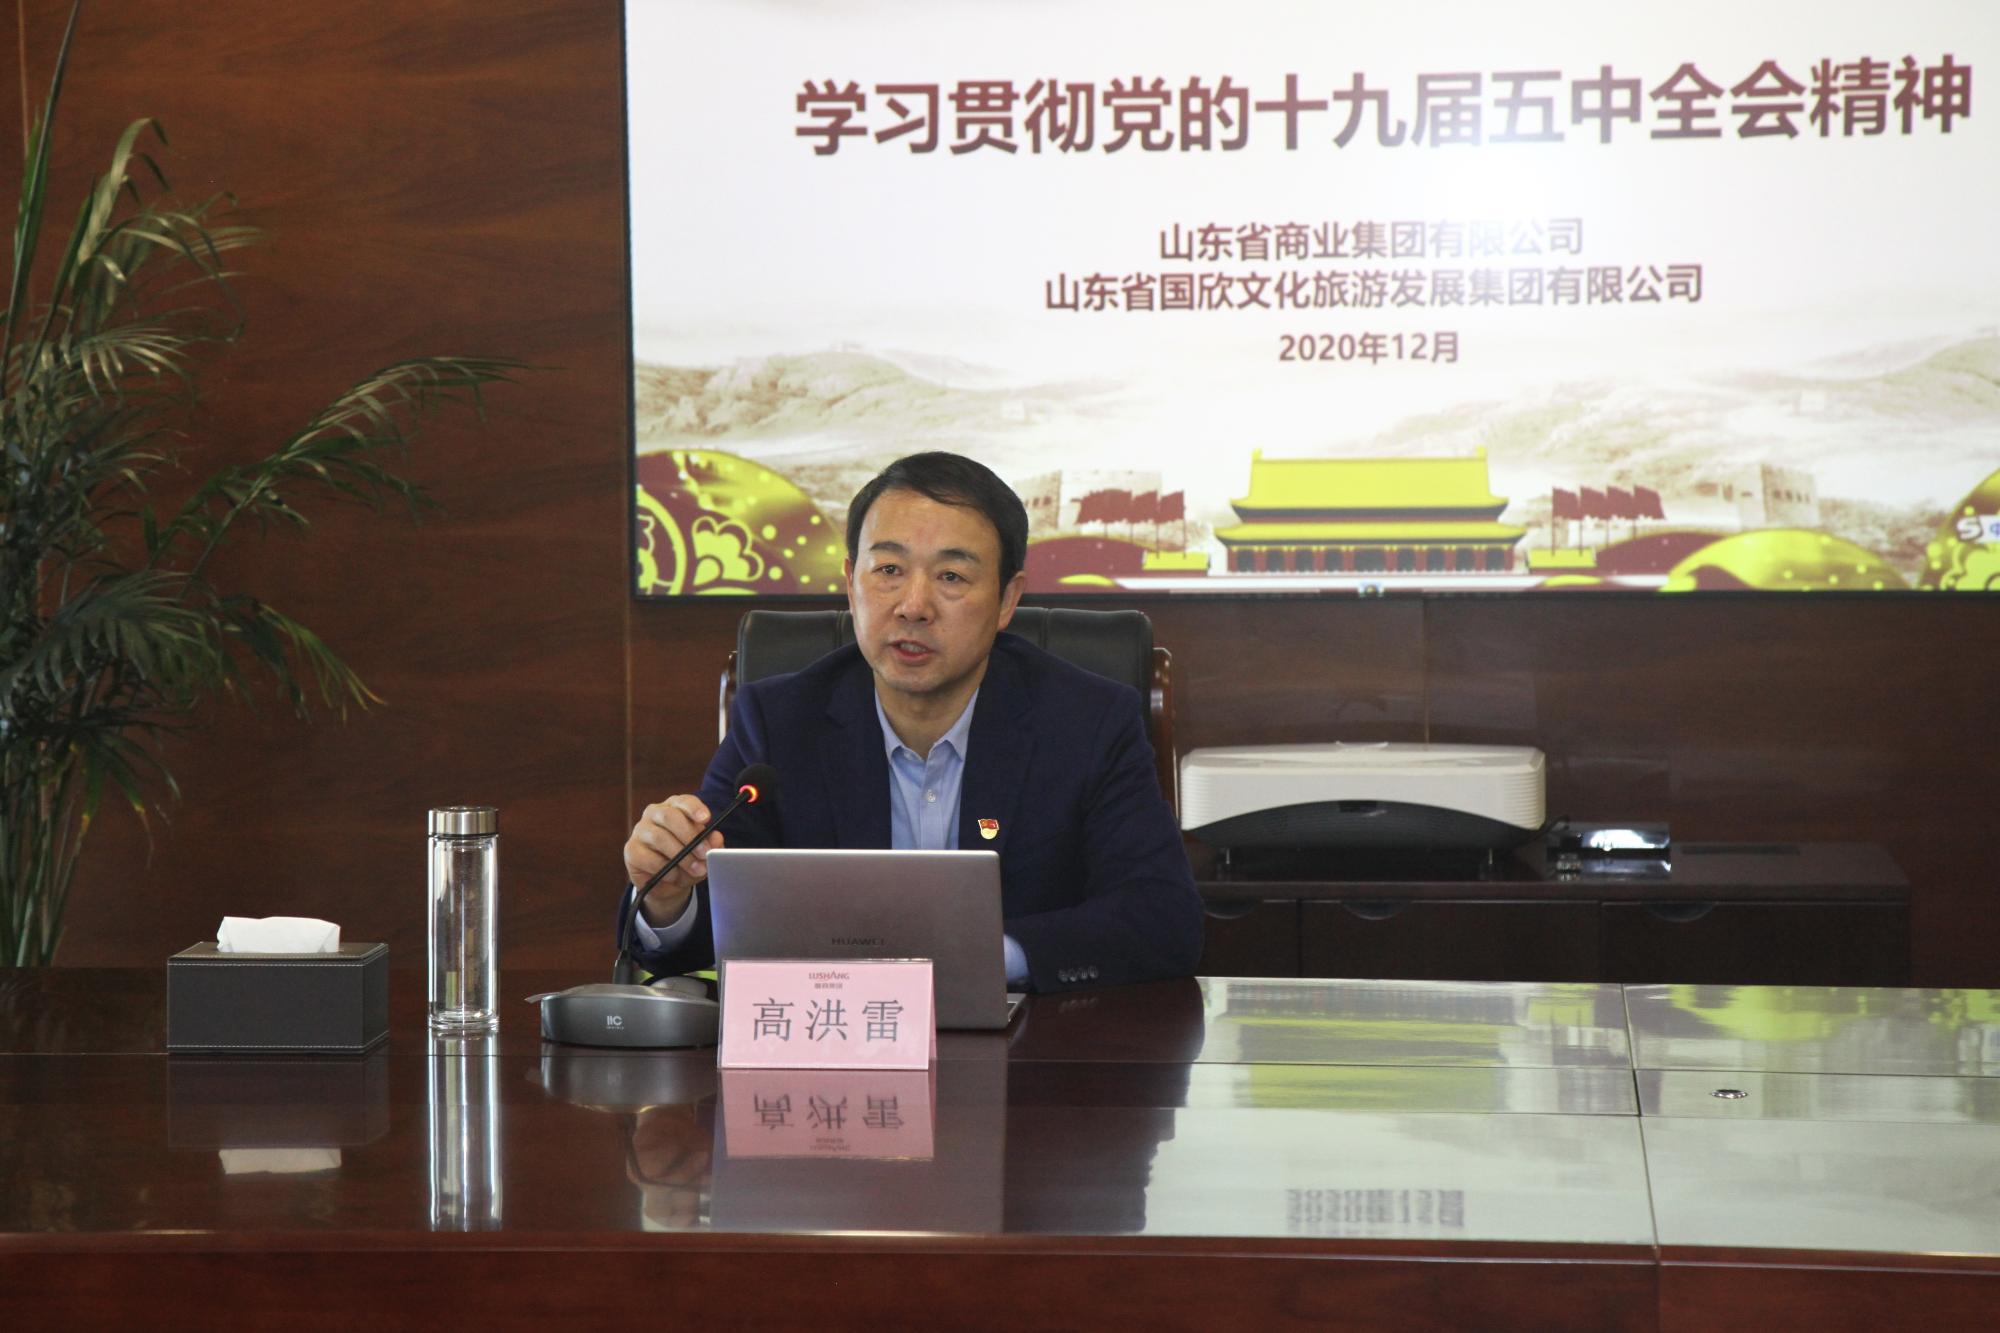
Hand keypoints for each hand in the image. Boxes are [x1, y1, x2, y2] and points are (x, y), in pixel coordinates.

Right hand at [624, 794, 724, 924]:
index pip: (683, 801)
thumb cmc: (687, 860)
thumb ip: (711, 844)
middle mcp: (655, 814)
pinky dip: (665, 869)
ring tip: (694, 869)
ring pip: (659, 837)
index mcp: (675, 808)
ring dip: (680, 856)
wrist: (667, 883)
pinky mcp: (631, 850)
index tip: (706, 819)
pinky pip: (648, 857)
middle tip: (704, 853)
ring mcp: (641, 831)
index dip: (694, 808)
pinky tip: (675, 876)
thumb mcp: (704, 853)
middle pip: (669, 816)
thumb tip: (716, 838)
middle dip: (689, 835)